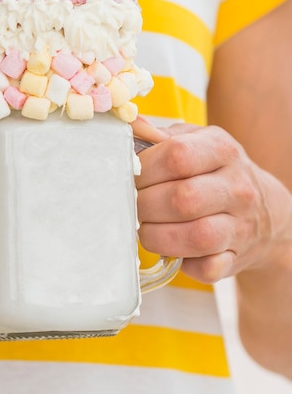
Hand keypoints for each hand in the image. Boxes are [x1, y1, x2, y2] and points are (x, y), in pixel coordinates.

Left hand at [135, 123, 285, 283]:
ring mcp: (239, 227)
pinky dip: (182, 263)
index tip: (130, 175)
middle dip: (144, 204)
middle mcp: (236, 188)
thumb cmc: (216, 171)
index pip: (178, 156)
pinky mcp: (235, 260)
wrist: (265, 210)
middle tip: (132, 204)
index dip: (144, 168)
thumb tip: (128, 125)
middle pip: (182, 199)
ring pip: (195, 237)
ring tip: (145, 227)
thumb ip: (161, 135)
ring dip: (156, 236)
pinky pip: (205, 268)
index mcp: (222, 150)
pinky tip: (171, 248)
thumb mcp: (196, 141)